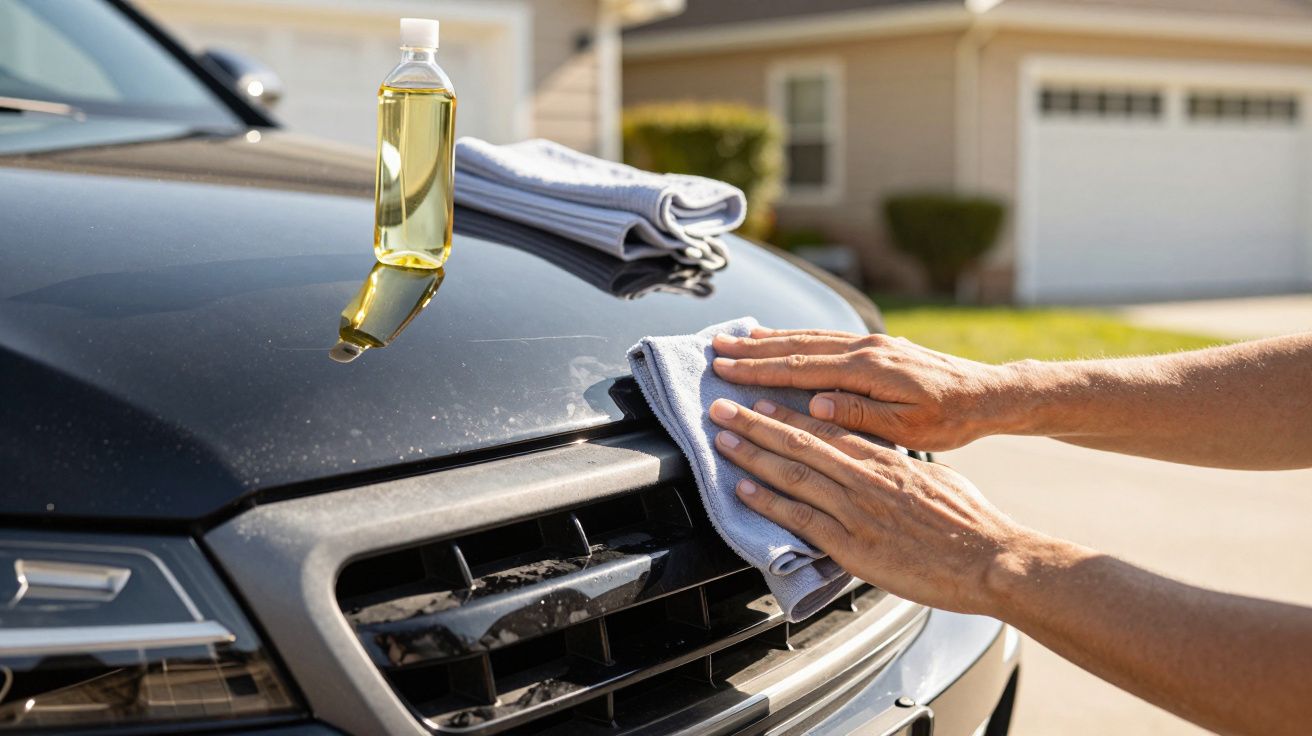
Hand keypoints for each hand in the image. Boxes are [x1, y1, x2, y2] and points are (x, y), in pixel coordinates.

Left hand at [707, 396, 1031, 614]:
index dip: (788, 413)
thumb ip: (899, 468)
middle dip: (755, 423)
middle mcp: (866, 479)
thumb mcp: (934, 479)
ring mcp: (857, 512)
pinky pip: (800, 519)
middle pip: (801, 443)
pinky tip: (742, 488)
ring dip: (752, 454)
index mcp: (886, 461)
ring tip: (721, 439)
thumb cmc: (969, 523)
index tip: (760, 399)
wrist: (990, 560)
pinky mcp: (852, 547)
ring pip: (794, 474)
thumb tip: (883, 459)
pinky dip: (768, 501)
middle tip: (721, 407)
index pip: (827, 429)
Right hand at [712, 327, 1022, 450]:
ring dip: (772, 340)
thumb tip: (815, 405)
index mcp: (870, 369)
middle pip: (799, 346)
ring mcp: (873, 344)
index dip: (759, 369)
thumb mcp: (909, 428)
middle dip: (754, 349)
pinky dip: (799, 338)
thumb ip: (860, 415)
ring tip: (738, 338)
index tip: (725, 369)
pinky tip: (784, 340)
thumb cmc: (952, 418)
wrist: (989, 394)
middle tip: (715, 348)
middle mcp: (867, 349)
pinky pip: (829, 339)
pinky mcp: (879, 347)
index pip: (802, 369)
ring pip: (812, 338)